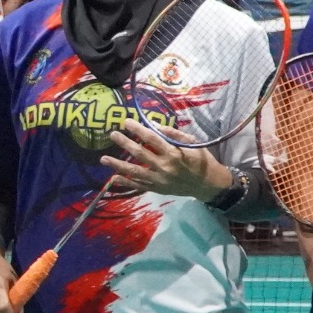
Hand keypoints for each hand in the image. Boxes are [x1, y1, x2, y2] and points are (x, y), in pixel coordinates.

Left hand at [100, 122, 228, 199]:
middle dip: (124, 143)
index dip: (138, 130)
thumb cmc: (202, 161)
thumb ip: (173, 134)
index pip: (152, 139)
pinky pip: (138, 187)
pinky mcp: (157, 190)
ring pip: (134, 172)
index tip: (126, 122)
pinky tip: (113, 178)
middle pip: (139, 154)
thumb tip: (154, 125)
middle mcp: (164, 167)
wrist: (209, 185)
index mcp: (174, 154)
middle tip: (112, 134)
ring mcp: (159, 181)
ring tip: (103, 159)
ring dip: (118, 165)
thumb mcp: (193, 144)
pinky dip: (125, 183)